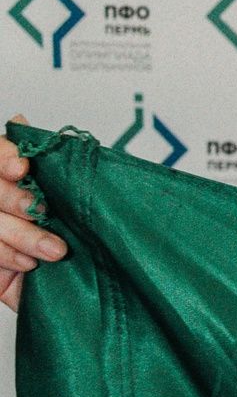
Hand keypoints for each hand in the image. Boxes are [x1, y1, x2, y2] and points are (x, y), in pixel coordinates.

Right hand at [0, 116, 66, 312]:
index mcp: (6, 171)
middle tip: (42, 210)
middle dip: (15, 199)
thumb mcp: (62, 187)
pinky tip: (28, 263)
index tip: (22, 166)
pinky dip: (6, 257)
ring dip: (22, 236)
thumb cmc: (66, 222)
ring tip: (55, 250)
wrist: (69, 275)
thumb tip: (21, 121)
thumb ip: (46, 157)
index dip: (3, 156)